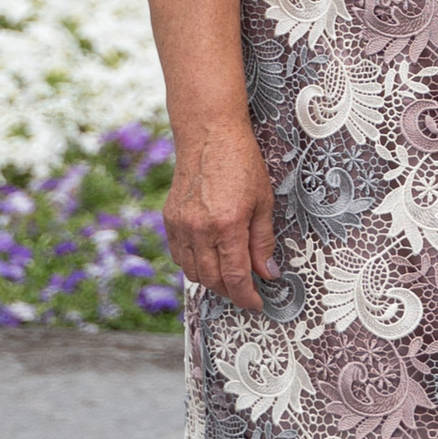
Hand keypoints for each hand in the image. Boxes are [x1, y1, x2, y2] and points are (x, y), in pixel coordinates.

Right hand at [162, 108, 278, 312]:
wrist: (209, 135)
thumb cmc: (241, 163)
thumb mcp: (263, 202)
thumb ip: (263, 241)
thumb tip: (267, 273)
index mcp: (227, 225)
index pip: (235, 277)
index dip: (246, 296)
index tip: (256, 304)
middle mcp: (199, 230)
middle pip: (212, 280)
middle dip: (231, 292)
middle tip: (246, 291)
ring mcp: (181, 226)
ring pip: (193, 272)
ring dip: (212, 281)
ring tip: (230, 277)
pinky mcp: (170, 220)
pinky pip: (179, 256)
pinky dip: (194, 265)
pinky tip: (209, 259)